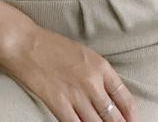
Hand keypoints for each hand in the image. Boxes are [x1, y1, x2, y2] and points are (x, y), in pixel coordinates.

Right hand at [0, 22, 136, 121]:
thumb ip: (99, 74)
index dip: (131, 116)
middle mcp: (92, 81)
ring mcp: (76, 94)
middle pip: (113, 116)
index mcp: (101, 66)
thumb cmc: (54, 47)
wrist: (26, 43)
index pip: (125, 98)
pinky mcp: (59, 103)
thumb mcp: (84, 54)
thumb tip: (109, 97)